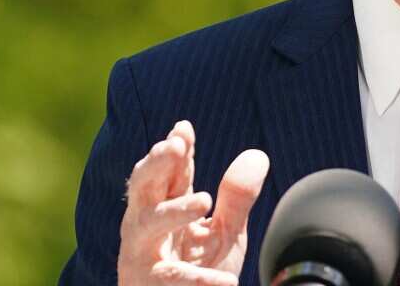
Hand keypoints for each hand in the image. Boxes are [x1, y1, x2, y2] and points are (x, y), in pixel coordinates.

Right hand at [117, 120, 269, 284]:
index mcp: (166, 206)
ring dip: (173, 211)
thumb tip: (257, 155)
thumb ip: (236, 197)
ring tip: (203, 201)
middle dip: (156, 164)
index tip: (184, 128)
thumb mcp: (224, 232)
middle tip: (175, 146)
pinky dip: (196, 279)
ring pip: (146, 225)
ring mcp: (142, 255)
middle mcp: (146, 226)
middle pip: (144, 187)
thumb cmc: (200, 271)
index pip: (170, 171)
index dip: (175, 148)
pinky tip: (225, 281)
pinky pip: (170, 278)